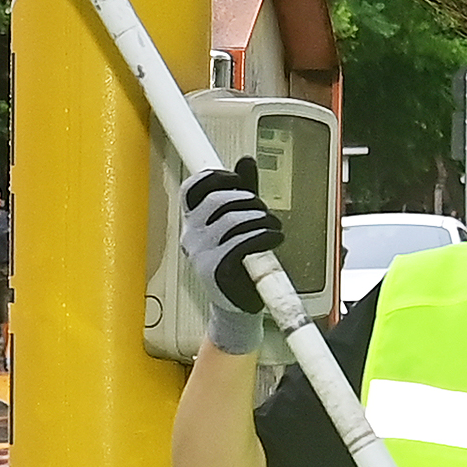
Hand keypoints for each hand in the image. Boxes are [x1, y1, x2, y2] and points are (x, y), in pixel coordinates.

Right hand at [181, 160, 282, 316]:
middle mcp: (191, 236)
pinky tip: (274, 238)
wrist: (237, 304)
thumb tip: (246, 161)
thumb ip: (242, 191)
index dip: (217, 177)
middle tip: (265, 211)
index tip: (238, 180)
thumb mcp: (240, 221)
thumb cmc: (238, 263)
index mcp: (192, 221)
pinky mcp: (216, 270)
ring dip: (261, 219)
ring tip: (274, 227)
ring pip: (233, 220)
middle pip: (218, 200)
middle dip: (249, 200)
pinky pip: (242, 243)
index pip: (193, 188)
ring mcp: (201, 254)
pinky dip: (264, 236)